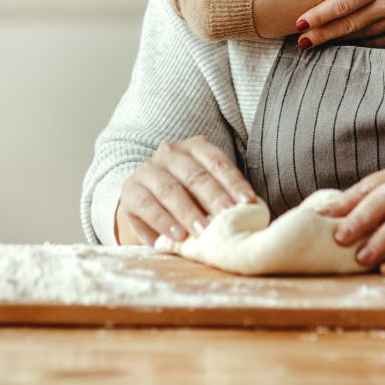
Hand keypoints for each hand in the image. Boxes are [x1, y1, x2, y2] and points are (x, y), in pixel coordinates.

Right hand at [114, 136, 257, 246]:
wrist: (148, 206)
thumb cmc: (189, 200)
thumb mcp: (206, 194)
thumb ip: (224, 198)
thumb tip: (253, 215)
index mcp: (195, 148)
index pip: (217, 162)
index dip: (234, 182)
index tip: (248, 202)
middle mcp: (170, 153)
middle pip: (195, 175)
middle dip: (214, 198)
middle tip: (227, 217)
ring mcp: (148, 170)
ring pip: (171, 189)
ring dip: (189, 212)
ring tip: (203, 231)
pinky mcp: (131, 191)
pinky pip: (148, 205)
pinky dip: (164, 221)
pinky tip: (178, 235)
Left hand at [293, 0, 384, 47]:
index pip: (342, 4)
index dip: (319, 15)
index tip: (299, 23)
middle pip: (350, 26)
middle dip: (324, 35)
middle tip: (301, 44)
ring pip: (368, 36)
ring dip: (344, 42)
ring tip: (323, 45)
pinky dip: (370, 45)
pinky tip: (359, 44)